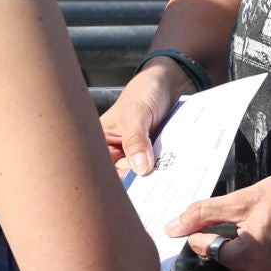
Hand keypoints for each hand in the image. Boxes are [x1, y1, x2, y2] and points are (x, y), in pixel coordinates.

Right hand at [101, 60, 190, 177]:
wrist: (169, 83)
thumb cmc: (144, 92)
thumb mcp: (137, 114)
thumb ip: (135, 140)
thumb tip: (140, 169)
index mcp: (100, 142)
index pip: (104, 169)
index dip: (117, 180)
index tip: (134, 187)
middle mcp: (114, 152)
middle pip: (122, 177)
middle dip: (137, 181)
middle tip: (152, 183)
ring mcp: (134, 155)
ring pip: (141, 175)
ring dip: (152, 177)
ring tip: (164, 178)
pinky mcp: (151, 156)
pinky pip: (155, 168)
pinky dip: (162, 170)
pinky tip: (171, 172)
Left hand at [169, 163, 270, 270]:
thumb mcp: (241, 199)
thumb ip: (202, 215)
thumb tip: (172, 228)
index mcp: (246, 260)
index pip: (204, 252)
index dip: (201, 235)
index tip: (211, 222)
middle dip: (211, 268)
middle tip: (212, 246)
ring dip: (233, 267)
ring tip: (243, 239)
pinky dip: (255, 269)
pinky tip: (264, 246)